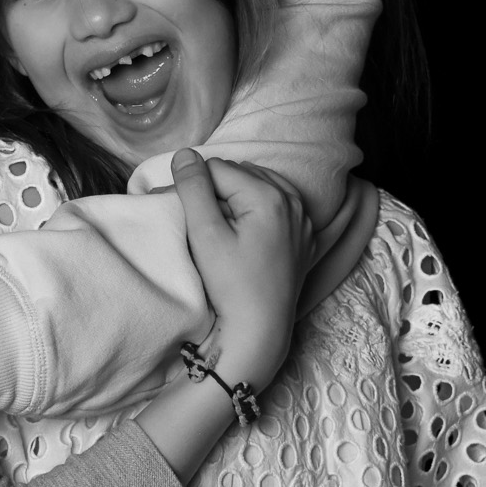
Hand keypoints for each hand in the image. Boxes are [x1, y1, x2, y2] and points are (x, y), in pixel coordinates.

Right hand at [169, 149, 310, 387]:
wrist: (260, 331)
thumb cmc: (231, 285)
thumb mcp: (205, 234)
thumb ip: (193, 188)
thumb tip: (185, 155)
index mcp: (269, 195)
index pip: (217, 168)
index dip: (193, 186)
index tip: (181, 212)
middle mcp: (293, 201)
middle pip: (241, 174)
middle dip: (216, 188)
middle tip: (198, 219)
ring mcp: (303, 221)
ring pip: (260, 187)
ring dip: (237, 196)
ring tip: (220, 224)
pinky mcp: (304, 239)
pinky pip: (278, 208)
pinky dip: (259, 210)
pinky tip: (245, 232)